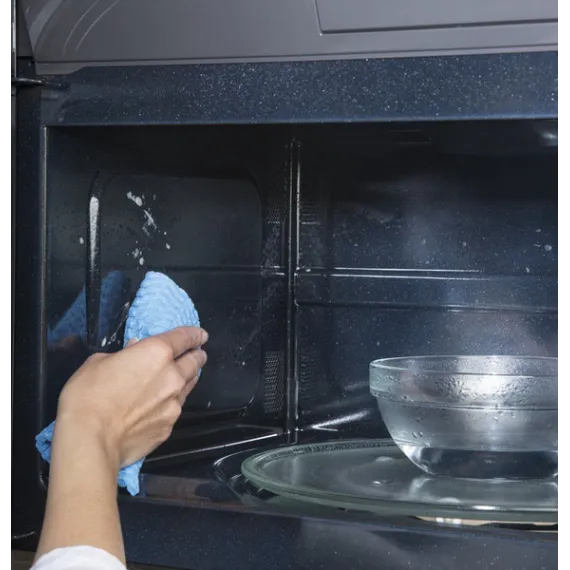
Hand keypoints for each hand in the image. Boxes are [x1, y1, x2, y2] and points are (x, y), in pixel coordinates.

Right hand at [56, 326, 207, 468]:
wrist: (91, 440)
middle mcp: (172, 376)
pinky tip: (161, 407)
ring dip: (188, 379)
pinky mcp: (168, 427)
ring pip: (189, 386)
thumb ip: (123, 354)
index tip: (200, 335)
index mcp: (157, 353)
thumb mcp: (99, 362)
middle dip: (197, 356)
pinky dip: (171, 404)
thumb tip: (134, 351)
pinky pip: (175, 410)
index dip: (194, 335)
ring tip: (185, 376)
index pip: (184, 338)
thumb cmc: (88, 396)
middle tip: (197, 354)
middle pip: (194, 362)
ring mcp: (173, 404)